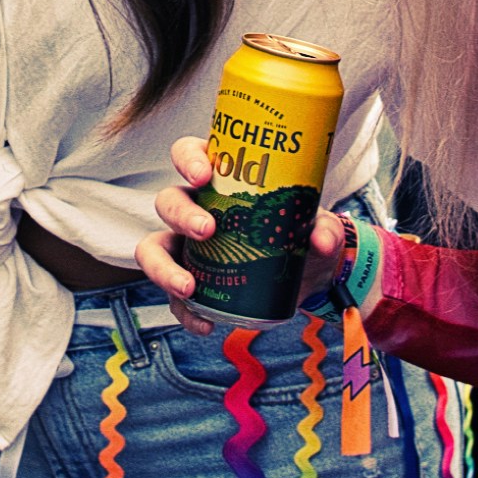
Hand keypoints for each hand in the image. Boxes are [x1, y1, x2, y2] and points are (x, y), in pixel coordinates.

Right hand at [139, 136, 352, 337]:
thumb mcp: (316, 225)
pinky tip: (205, 323)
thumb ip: (323, 228)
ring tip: (188, 287)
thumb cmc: (300, 234)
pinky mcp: (191, 281)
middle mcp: (196, 210)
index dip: (188, 159)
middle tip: (207, 230)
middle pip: (168, 201)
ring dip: (163, 268)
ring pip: (153, 249)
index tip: (204, 176)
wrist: (305, 276)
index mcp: (221, 181)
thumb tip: (320, 240)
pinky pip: (173, 296)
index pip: (190, 154)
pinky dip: (184, 312)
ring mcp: (187, 247)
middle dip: (181, 215)